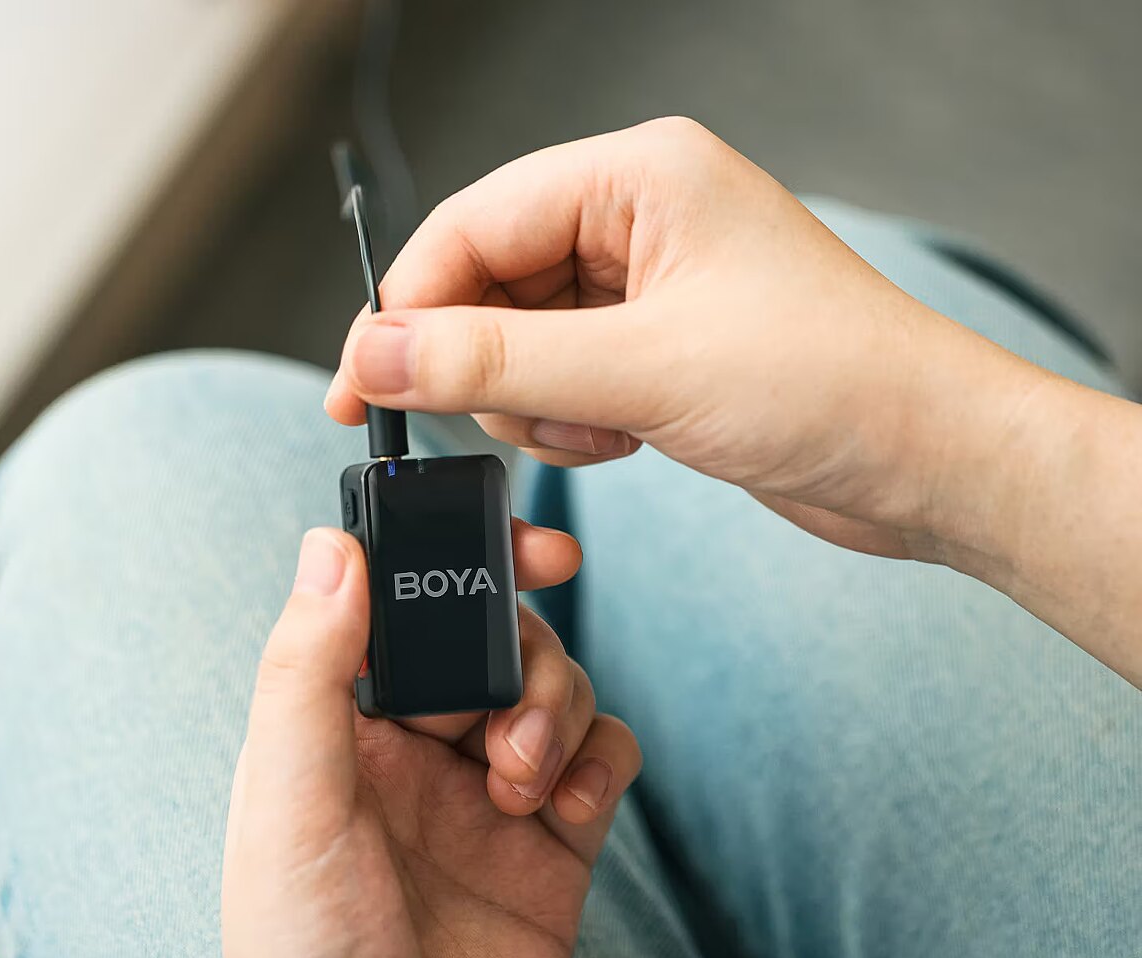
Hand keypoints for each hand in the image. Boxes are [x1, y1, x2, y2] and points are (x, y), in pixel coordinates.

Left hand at [216, 525, 640, 957]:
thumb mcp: (292, 813)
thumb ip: (308, 676)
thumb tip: (331, 548)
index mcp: (338, 733)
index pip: (398, 608)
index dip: (454, 562)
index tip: (517, 541)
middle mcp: (414, 755)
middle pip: (491, 639)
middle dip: (519, 647)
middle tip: (515, 695)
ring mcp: (487, 799)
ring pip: (552, 690)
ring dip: (557, 711)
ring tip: (524, 785)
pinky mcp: (551, 848)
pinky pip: (599, 760)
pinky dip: (599, 760)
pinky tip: (569, 807)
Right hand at [325, 116, 1043, 561]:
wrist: (923, 461)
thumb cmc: (829, 384)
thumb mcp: (641, 370)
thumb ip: (495, 360)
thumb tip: (377, 352)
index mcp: (638, 174)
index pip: (472, 226)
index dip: (403, 307)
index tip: (356, 383)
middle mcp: (640, 218)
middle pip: (489, 284)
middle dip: (485, 366)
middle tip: (511, 419)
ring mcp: (650, 287)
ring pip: (522, 342)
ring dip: (536, 404)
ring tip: (604, 431)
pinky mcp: (661, 348)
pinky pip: (567, 380)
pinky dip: (573, 422)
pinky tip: (626, 439)